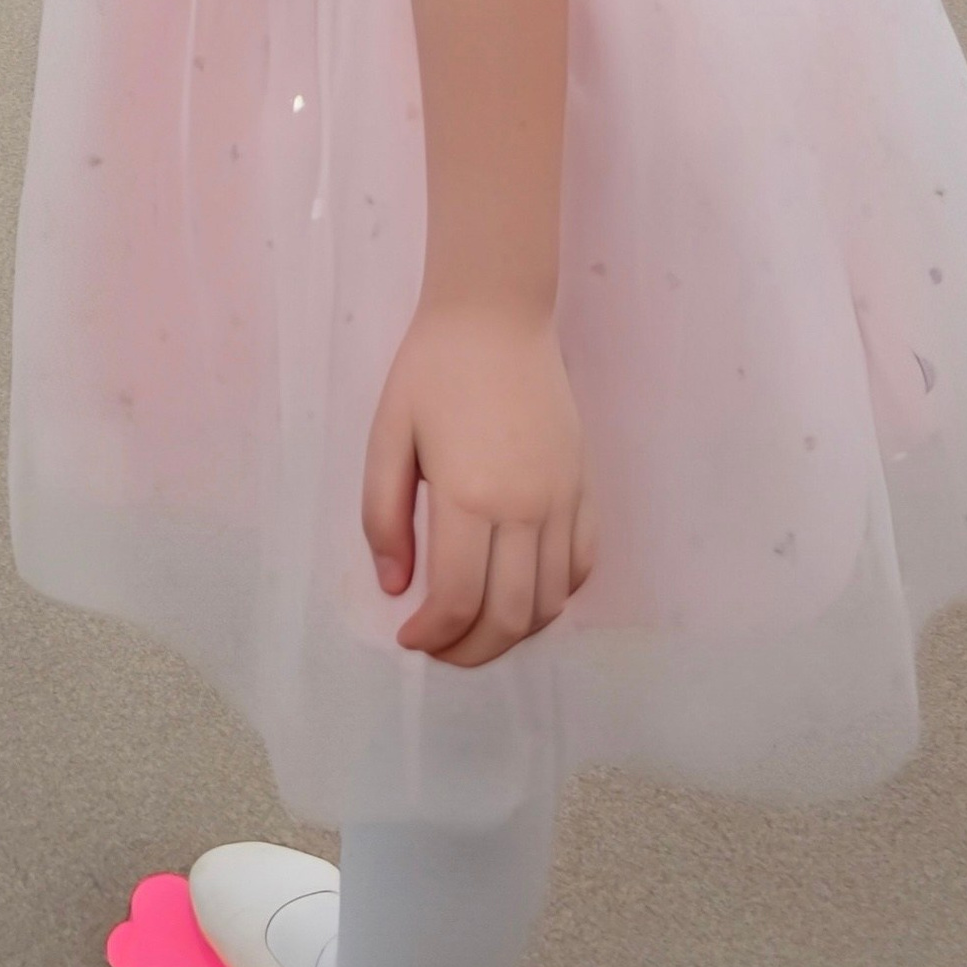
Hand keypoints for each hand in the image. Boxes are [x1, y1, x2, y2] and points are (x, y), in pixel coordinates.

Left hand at [362, 299, 593, 665]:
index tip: (411, 637)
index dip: (434, 635)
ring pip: (551, 601)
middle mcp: (526, 507)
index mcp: (469, 496)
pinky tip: (521, 589)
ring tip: (475, 625)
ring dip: (513, 630)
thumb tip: (396, 587)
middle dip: (472, 651)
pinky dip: (555, 595)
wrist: (495, 315)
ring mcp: (563, 499)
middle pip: (510, 617)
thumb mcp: (387, 437)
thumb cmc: (432, 370)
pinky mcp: (584, 486)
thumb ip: (383, 517)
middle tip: (440, 647)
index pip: (459, 600)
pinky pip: (582, 565)